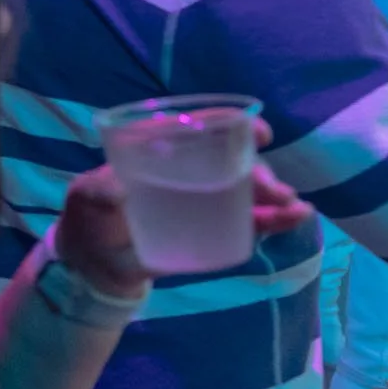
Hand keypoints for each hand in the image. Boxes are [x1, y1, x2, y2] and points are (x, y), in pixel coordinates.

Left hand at [58, 146, 313, 299]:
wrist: (98, 264)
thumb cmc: (92, 219)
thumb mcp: (89, 199)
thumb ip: (101, 192)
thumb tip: (118, 189)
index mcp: (160, 149)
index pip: (199, 128)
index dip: (231, 124)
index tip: (260, 132)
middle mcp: (189, 168)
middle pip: (231, 160)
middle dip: (259, 170)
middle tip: (272, 189)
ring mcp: (203, 198)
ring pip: (247, 189)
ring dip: (274, 194)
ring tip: (291, 205)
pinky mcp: (213, 228)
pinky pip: (250, 221)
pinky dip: (275, 219)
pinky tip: (297, 217)